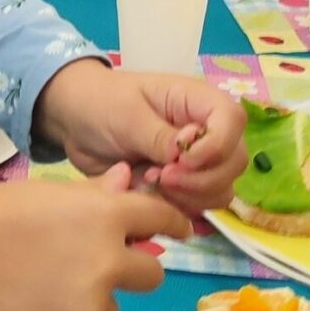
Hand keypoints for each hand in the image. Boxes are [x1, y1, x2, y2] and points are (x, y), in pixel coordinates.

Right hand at [0, 166, 188, 310]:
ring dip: (93, 302)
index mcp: (110, 217)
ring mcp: (93, 305)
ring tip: (47, 288)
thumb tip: (127, 180)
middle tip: (95, 268)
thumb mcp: (54, 192)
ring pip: (114, 310)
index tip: (177, 231)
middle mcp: (111, 262)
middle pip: (152, 275)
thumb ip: (98, 193)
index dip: (174, 224)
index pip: (162, 218)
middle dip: (131, 271)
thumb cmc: (1, 211)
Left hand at [32, 58, 247, 215]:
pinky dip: (178, 209)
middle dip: (202, 178)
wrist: (75, 121)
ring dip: (191, 196)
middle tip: (160, 178)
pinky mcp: (181, 186)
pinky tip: (150, 196)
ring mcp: (196, 161)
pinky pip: (197, 206)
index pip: (233, 120)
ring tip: (151, 185)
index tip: (183, 160)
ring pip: (221, 189)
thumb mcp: (126, 112)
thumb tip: (184, 154)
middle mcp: (205, 132)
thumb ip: (157, 134)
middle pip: (234, 161)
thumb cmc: (101, 102)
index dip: (216, 145)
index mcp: (197, 101)